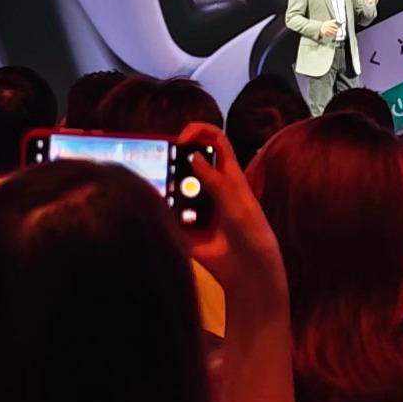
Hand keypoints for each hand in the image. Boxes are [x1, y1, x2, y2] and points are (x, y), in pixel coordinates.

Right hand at [170, 121, 282, 305]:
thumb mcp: (236, 204)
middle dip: (171, 158)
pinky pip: (166, 211)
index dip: (199, 131)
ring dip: (161, 183)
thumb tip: (194, 156)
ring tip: (152, 187)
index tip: (181, 138)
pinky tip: (152, 209)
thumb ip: (216, 182)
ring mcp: (193, 205)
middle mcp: (208, 185)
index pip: (214, 141)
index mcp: (227, 174)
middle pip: (186, 161)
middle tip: (158, 165)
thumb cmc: (250, 232)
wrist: (247, 270)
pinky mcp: (182, 225)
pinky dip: (157, 207)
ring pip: (172, 185)